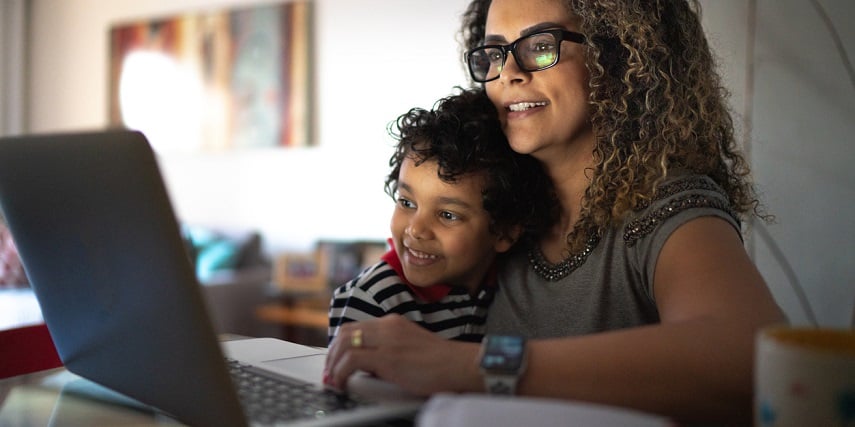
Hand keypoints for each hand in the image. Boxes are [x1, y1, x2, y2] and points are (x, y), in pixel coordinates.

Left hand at [324, 314, 480, 394]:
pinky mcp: (388, 357)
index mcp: (393, 323)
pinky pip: (351, 360)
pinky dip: (340, 372)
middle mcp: (388, 326)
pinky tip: (341, 383)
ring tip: (333, 380)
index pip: (356, 327)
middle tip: (329, 372)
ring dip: (333, 363)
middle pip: (346, 332)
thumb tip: (367, 366)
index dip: (340, 344)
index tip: (335, 361)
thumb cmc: (441, 363)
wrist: (460, 366)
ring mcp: (387, 340)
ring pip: (344, 343)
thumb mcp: (410, 348)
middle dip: (332, 353)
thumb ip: (389, 350)